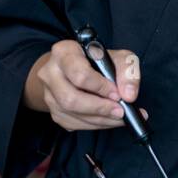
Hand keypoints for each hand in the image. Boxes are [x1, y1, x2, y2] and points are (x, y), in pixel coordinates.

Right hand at [25, 40, 146, 131]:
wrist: (76, 68)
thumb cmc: (97, 60)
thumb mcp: (118, 56)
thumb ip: (128, 71)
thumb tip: (129, 95)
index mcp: (63, 52)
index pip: (79, 75)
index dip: (100, 87)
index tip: (117, 94)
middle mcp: (50, 73)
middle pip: (71, 99)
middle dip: (100, 108)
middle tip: (121, 111)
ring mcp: (48, 94)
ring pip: (72, 114)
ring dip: (101, 120)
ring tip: (120, 117)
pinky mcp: (53, 111)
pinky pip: (74, 124)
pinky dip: (95, 125)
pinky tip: (109, 119)